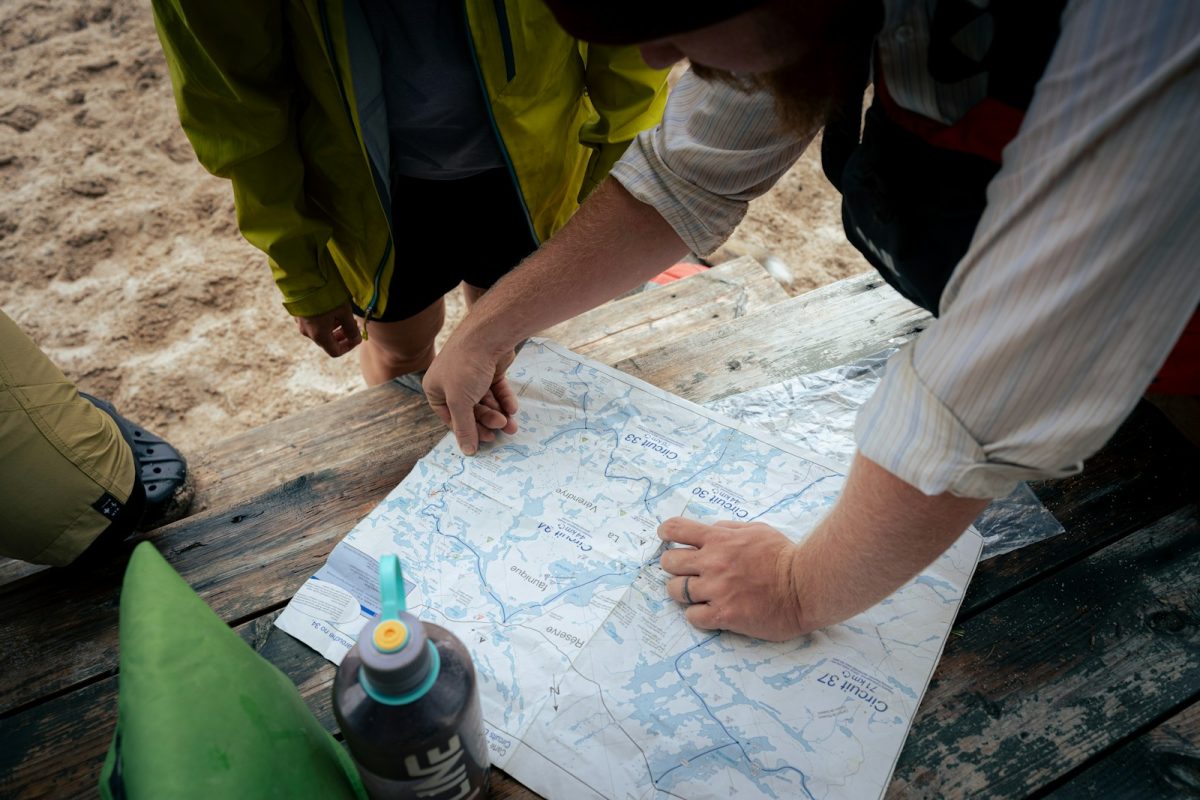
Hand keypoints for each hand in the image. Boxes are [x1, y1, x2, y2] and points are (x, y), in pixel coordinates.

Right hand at [295, 302, 361, 356]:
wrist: (303, 278)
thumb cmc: (326, 296)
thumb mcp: (344, 312)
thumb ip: (351, 328)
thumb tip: (356, 338)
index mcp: (319, 335)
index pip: (335, 352)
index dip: (349, 346)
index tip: (357, 336)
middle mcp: (308, 332)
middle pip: (328, 342)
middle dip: (343, 335)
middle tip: (353, 325)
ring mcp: (301, 323)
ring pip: (321, 331)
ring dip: (334, 327)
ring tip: (344, 315)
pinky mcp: (298, 313)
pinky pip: (313, 323)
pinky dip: (325, 321)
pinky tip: (332, 309)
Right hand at [423, 335, 518, 454]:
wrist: (488, 336)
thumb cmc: (465, 367)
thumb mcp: (460, 402)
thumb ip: (464, 428)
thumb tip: (467, 451)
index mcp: (436, 388)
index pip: (450, 417)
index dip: (467, 430)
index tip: (484, 441)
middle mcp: (452, 382)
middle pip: (470, 410)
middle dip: (486, 421)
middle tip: (501, 429)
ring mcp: (471, 375)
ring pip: (485, 401)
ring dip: (498, 414)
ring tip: (510, 423)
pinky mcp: (489, 369)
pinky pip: (496, 390)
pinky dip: (504, 400)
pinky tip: (512, 408)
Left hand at [658, 518, 807, 641]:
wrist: (805, 586)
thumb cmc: (784, 556)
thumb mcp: (756, 530)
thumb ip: (729, 529)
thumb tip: (710, 530)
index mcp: (719, 539)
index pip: (676, 529)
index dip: (666, 532)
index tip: (665, 538)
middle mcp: (712, 563)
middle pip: (669, 562)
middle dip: (672, 565)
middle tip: (684, 571)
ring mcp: (716, 590)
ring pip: (676, 591)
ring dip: (681, 592)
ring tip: (695, 594)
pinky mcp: (724, 615)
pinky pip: (693, 617)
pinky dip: (696, 615)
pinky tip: (708, 612)